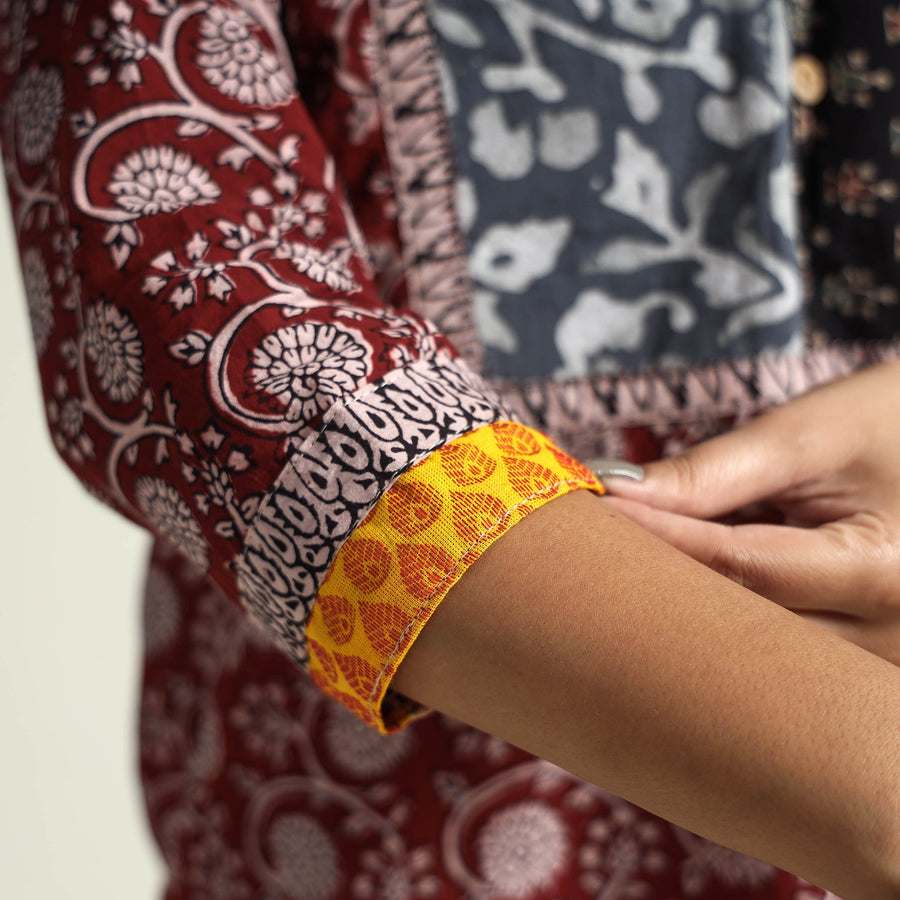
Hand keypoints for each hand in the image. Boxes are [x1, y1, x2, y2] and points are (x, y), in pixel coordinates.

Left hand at [602, 360, 899, 664]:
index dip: (661, 538)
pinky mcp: (867, 660)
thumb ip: (719, 470)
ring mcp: (881, 660)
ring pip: (752, 645)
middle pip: (741, 621)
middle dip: (663, 585)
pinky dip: (727, 616)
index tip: (597, 513)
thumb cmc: (895, 424)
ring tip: (630, 568)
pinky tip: (688, 587)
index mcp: (882, 572)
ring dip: (690, 606)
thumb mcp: (814, 434)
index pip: (740, 565)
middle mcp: (890, 635)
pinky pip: (777, 647)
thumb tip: (622, 492)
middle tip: (594, 552)